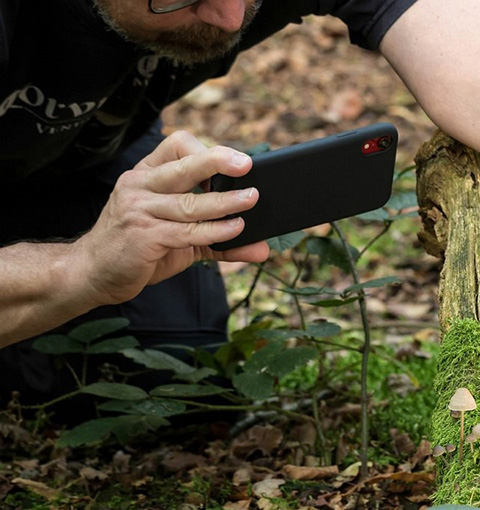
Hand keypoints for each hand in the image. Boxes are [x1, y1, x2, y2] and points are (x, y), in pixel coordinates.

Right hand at [74, 130, 269, 306]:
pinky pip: (186, 231)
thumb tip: (262, 248)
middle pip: (183, 165)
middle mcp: (139, 185)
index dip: (208, 151)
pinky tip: (235, 230)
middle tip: (247, 166)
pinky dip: (214, 230)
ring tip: (251, 200)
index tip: (237, 162)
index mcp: (147, 174)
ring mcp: (138, 209)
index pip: (177, 145)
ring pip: (189, 201)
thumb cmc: (140, 247)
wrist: (94, 273)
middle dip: (217, 162)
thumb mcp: (180, 236)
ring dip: (224, 201)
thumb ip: (219, 238)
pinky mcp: (142, 236)